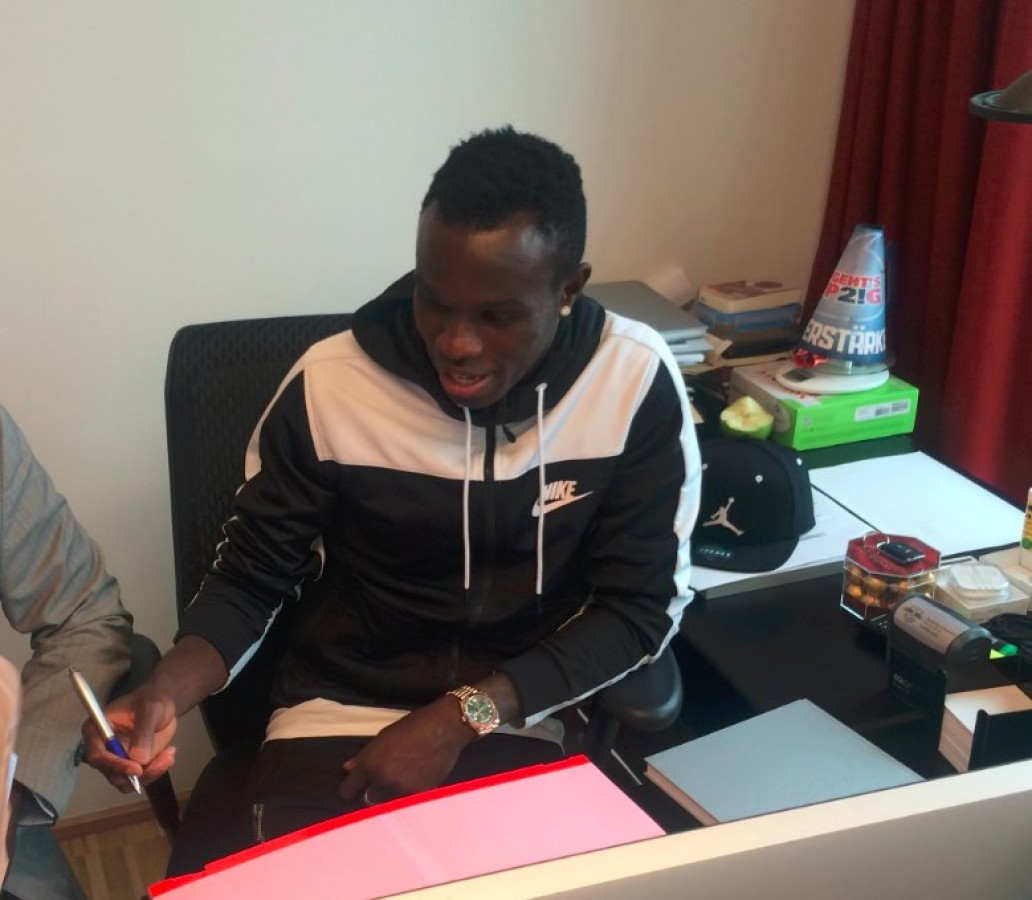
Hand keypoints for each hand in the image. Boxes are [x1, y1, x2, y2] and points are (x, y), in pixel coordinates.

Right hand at [81, 684, 177, 792]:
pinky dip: (155, 772)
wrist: (162, 704)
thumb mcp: (150, 709)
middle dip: (136, 774)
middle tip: (162, 762)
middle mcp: (102, 749)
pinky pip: (140, 778)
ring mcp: (116, 759)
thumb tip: (138, 759)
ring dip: (150, 774)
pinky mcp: (131, 765)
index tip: (136, 769)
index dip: (114, 765)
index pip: (97, 756)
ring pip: (127, 780)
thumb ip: (143, 732)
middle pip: (111, 773)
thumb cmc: (151, 700)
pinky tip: (168, 755)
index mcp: (96, 730)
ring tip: (168, 756)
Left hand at [339, 696, 475, 803]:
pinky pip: (406, 803)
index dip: (349, 789)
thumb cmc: (413, 726)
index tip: (354, 788)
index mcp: (370, 763)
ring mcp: (402, 790)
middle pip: (368, 801)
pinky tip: (412, 783)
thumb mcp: (384, 736)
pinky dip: (407, 797)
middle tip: (378, 785)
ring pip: (387, 804)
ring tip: (398, 783)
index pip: (348, 790)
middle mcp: (383, 780)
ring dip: (389, 796)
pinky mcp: (420, 796)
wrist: (445, 728)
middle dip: (371, 794)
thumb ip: (364, 755)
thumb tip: (348, 768)